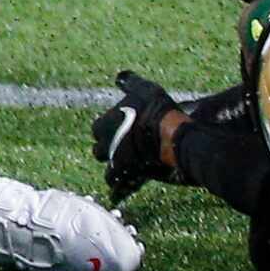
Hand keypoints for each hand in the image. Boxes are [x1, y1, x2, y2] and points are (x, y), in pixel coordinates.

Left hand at [93, 71, 185, 202]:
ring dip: (113, 171)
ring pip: (109, 173)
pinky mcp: (133, 176)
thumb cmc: (156, 109)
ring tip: (123, 168)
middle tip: (119, 146)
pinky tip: (119, 194)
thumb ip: (130, 83)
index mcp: (104, 125)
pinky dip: (120, 191)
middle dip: (107, 150)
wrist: (172, 135)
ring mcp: (119, 163)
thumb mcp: (143, 89)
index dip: (105, 129)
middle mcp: (108, 146)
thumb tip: (120, 76)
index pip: (96, 129)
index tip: (115, 127)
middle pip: (99, 152)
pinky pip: (122, 187)